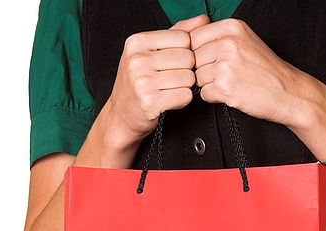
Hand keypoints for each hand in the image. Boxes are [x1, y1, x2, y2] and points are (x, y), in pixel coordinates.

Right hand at [102, 14, 209, 150]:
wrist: (122, 115)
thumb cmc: (138, 82)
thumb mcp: (150, 52)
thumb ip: (177, 33)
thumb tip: (203, 19)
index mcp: (137, 42)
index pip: (183, 38)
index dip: (186, 51)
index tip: (175, 62)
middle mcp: (138, 60)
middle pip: (188, 58)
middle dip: (187, 70)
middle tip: (173, 78)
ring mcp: (143, 81)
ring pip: (188, 78)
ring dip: (185, 86)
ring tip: (170, 89)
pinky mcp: (150, 102)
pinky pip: (185, 96)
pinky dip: (183, 100)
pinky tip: (170, 100)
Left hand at [191, 18, 313, 127]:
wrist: (287, 91)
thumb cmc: (267, 70)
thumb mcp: (245, 40)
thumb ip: (219, 37)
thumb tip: (190, 39)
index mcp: (231, 27)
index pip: (193, 36)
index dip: (196, 52)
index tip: (207, 60)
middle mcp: (228, 43)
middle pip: (193, 58)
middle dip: (203, 69)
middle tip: (222, 74)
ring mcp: (225, 66)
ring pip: (197, 77)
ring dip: (209, 84)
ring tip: (229, 83)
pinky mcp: (225, 87)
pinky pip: (204, 93)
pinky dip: (214, 97)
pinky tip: (230, 92)